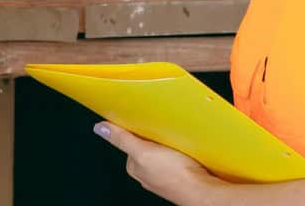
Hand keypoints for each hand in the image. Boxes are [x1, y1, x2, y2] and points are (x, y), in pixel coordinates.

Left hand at [95, 122, 224, 205]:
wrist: (204, 190)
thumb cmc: (176, 177)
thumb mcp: (144, 153)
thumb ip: (122, 140)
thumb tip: (100, 128)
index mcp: (135, 166)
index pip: (130, 137)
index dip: (136, 124)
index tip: (143, 113)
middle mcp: (148, 170)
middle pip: (147, 140)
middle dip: (154, 130)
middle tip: (163, 124)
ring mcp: (165, 170)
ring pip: (163, 146)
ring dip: (169, 137)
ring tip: (176, 134)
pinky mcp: (181, 169)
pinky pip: (177, 151)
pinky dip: (181, 145)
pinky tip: (186, 144)